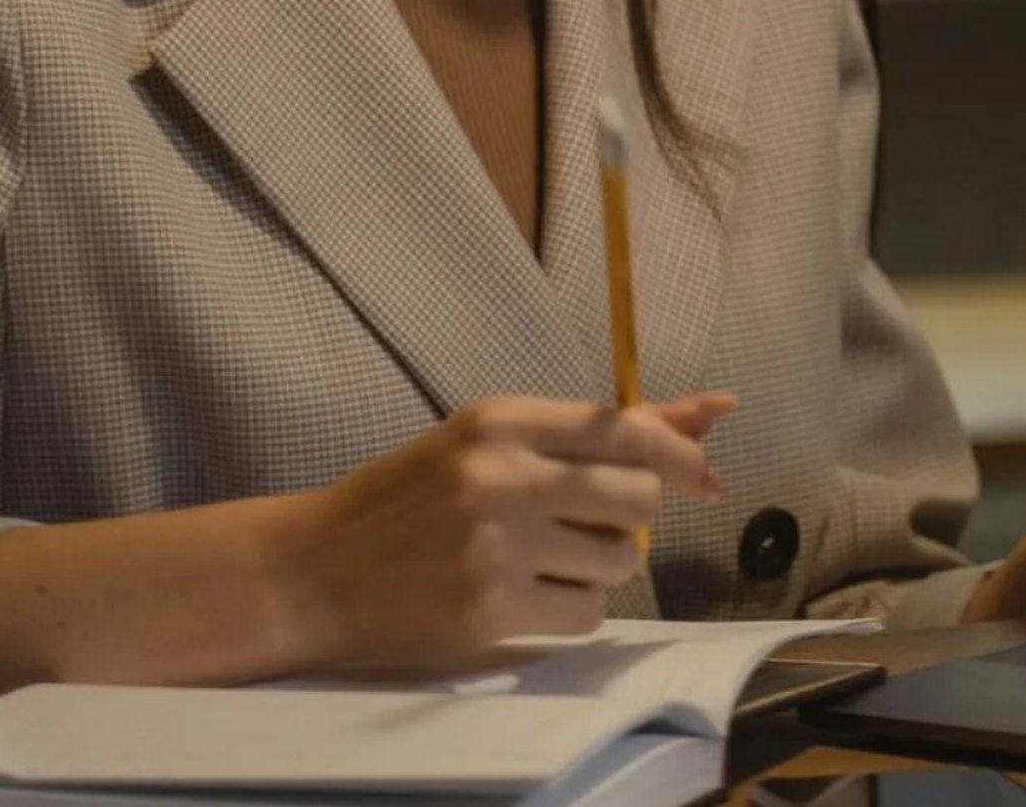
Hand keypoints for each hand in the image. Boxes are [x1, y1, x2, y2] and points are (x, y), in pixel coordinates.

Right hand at [269, 392, 735, 670]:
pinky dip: (572, 609)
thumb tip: (712, 411)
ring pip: (618, 559)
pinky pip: (585, 613)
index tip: (705, 475)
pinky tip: (528, 597)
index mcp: (502, 418)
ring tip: (546, 559)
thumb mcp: (491, 440)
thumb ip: (598, 430)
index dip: (679, 455)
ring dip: (601, 565)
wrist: (313, 569)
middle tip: (591, 524)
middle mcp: (503, 474)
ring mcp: (496, 545)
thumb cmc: (411, 497)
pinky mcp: (489, 610)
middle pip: (636, 496)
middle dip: (632, 516)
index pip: (626, 430)